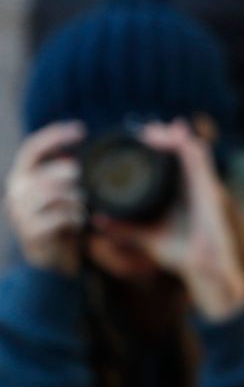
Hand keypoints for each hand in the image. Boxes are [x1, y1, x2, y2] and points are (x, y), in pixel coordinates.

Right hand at [4, 122, 84, 274]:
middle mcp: (16, 194)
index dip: (55, 136)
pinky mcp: (31, 234)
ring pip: (50, 195)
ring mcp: (20, 215)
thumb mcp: (64, 190)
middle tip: (83, 182)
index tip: (81, 130)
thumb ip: (66, 170)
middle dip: (69, 174)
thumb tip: (83, 146)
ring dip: (74, 198)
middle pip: (45, 173)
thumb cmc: (63, 216)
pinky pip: (57, 218)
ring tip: (82, 204)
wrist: (55, 256)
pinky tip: (79, 221)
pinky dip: (73, 217)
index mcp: (23, 177)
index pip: (32, 149)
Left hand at [94, 122, 243, 320]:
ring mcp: (203, 185)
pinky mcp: (210, 188)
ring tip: (156, 131)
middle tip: (145, 130)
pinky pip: (201, 162)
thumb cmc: (180, 253)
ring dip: (174, 138)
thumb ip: (124, 228)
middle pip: (179, 152)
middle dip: (163, 138)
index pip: (169, 163)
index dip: (156, 148)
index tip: (139, 138)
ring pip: (190, 150)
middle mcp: (191, 186)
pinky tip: (177, 139)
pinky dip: (189, 147)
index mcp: (178, 194)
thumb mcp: (146, 237)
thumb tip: (97, 219)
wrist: (203, 267)